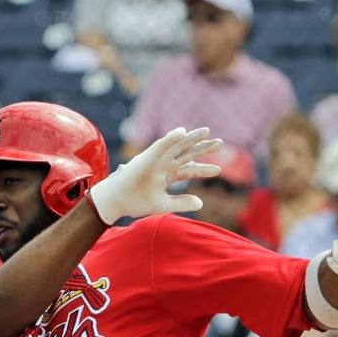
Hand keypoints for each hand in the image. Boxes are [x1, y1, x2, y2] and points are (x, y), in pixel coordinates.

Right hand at [89, 126, 222, 223]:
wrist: (117, 202)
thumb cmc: (136, 202)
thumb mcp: (164, 205)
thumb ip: (182, 203)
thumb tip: (202, 202)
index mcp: (167, 174)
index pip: (189, 169)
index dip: (203, 169)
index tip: (219, 170)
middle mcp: (164, 164)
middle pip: (187, 153)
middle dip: (203, 148)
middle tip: (220, 142)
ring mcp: (156, 158)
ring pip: (177, 145)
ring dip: (191, 138)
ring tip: (207, 132)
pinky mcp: (147, 156)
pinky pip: (160, 144)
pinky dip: (170, 137)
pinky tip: (182, 131)